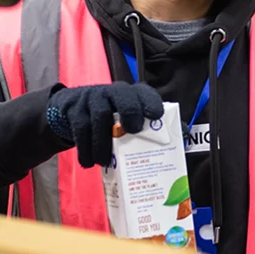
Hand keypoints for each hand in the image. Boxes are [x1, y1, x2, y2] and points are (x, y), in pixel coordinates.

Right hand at [47, 82, 163, 167]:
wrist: (72, 110)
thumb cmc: (111, 117)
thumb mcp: (130, 117)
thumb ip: (155, 126)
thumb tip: (182, 137)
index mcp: (132, 94)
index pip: (144, 92)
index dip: (151, 101)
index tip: (156, 115)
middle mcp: (112, 91)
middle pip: (122, 94)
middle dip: (130, 111)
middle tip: (133, 131)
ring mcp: (92, 98)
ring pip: (99, 115)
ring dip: (103, 141)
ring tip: (105, 161)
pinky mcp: (74, 109)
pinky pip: (80, 128)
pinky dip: (85, 147)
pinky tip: (89, 162)